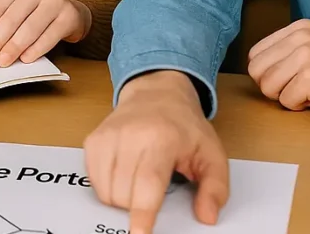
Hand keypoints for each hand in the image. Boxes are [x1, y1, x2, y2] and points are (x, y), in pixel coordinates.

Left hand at [0, 0, 91, 67]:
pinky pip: (48, 37)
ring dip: (13, 49)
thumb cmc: (36, 12)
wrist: (71, 12)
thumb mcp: (14, 10)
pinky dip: (35, 50)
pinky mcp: (69, 15)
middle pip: (10, 20)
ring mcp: (55, 0)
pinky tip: (24, 59)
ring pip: (28, 29)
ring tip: (2, 62)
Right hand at [84, 71, 229, 232]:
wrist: (157, 93)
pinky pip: (94, 182)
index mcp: (162, 138)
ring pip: (106, 192)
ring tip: (140, 180)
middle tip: (155, 188)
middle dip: (139, 205)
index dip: (143, 214)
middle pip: (125, 195)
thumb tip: (207, 216)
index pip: (148, 184)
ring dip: (122, 198)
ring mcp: (108, 137)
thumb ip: (216, 188)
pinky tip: (124, 174)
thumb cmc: (184, 127)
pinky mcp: (93, 140)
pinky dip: (108, 187)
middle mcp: (130, 135)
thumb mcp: (212, 154)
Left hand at [247, 19, 309, 116]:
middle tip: (306, 89)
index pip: (256, 55)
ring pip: (268, 88)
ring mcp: (307, 55)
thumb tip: (262, 72)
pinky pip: (287, 102)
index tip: (295, 80)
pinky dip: (304, 107)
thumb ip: (293, 53)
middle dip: (276, 88)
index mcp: (299, 28)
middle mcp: (301, 37)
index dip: (271, 75)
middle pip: (257, 72)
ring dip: (290, 98)